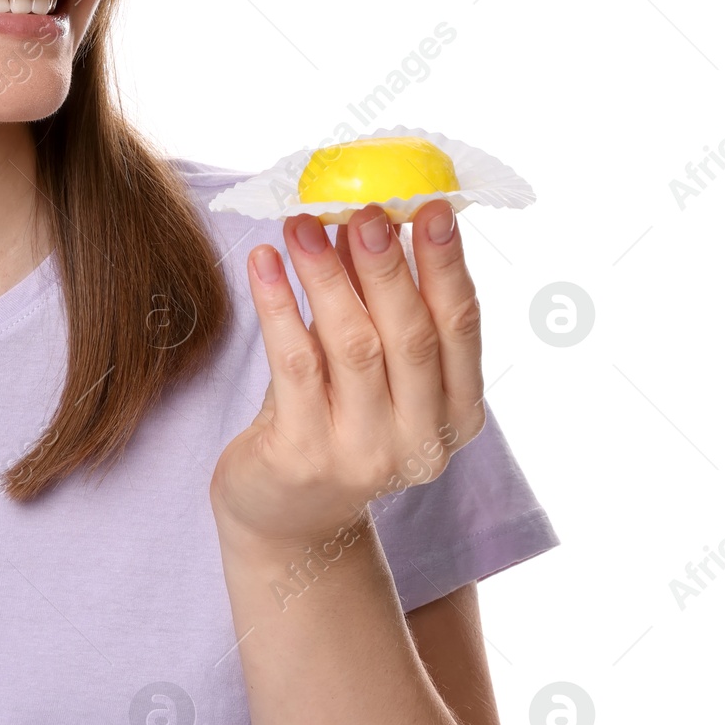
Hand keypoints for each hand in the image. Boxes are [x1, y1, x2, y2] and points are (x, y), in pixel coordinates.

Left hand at [208, 200, 486, 551]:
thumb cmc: (330, 419)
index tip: (431, 208)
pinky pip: (293, 365)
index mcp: (456, 414)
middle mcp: (419, 440)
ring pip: (353, 346)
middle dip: (388, 265)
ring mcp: (363, 453)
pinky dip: (278, 307)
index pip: (461, 329)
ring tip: (302, 224)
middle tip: (364, 208)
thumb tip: (365, 214)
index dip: (447, 265)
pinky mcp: (303, 455)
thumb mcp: (363, 362)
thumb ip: (371, 299)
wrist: (284, 516)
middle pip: (410, 336)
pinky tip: (263, 263)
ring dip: (327, 276)